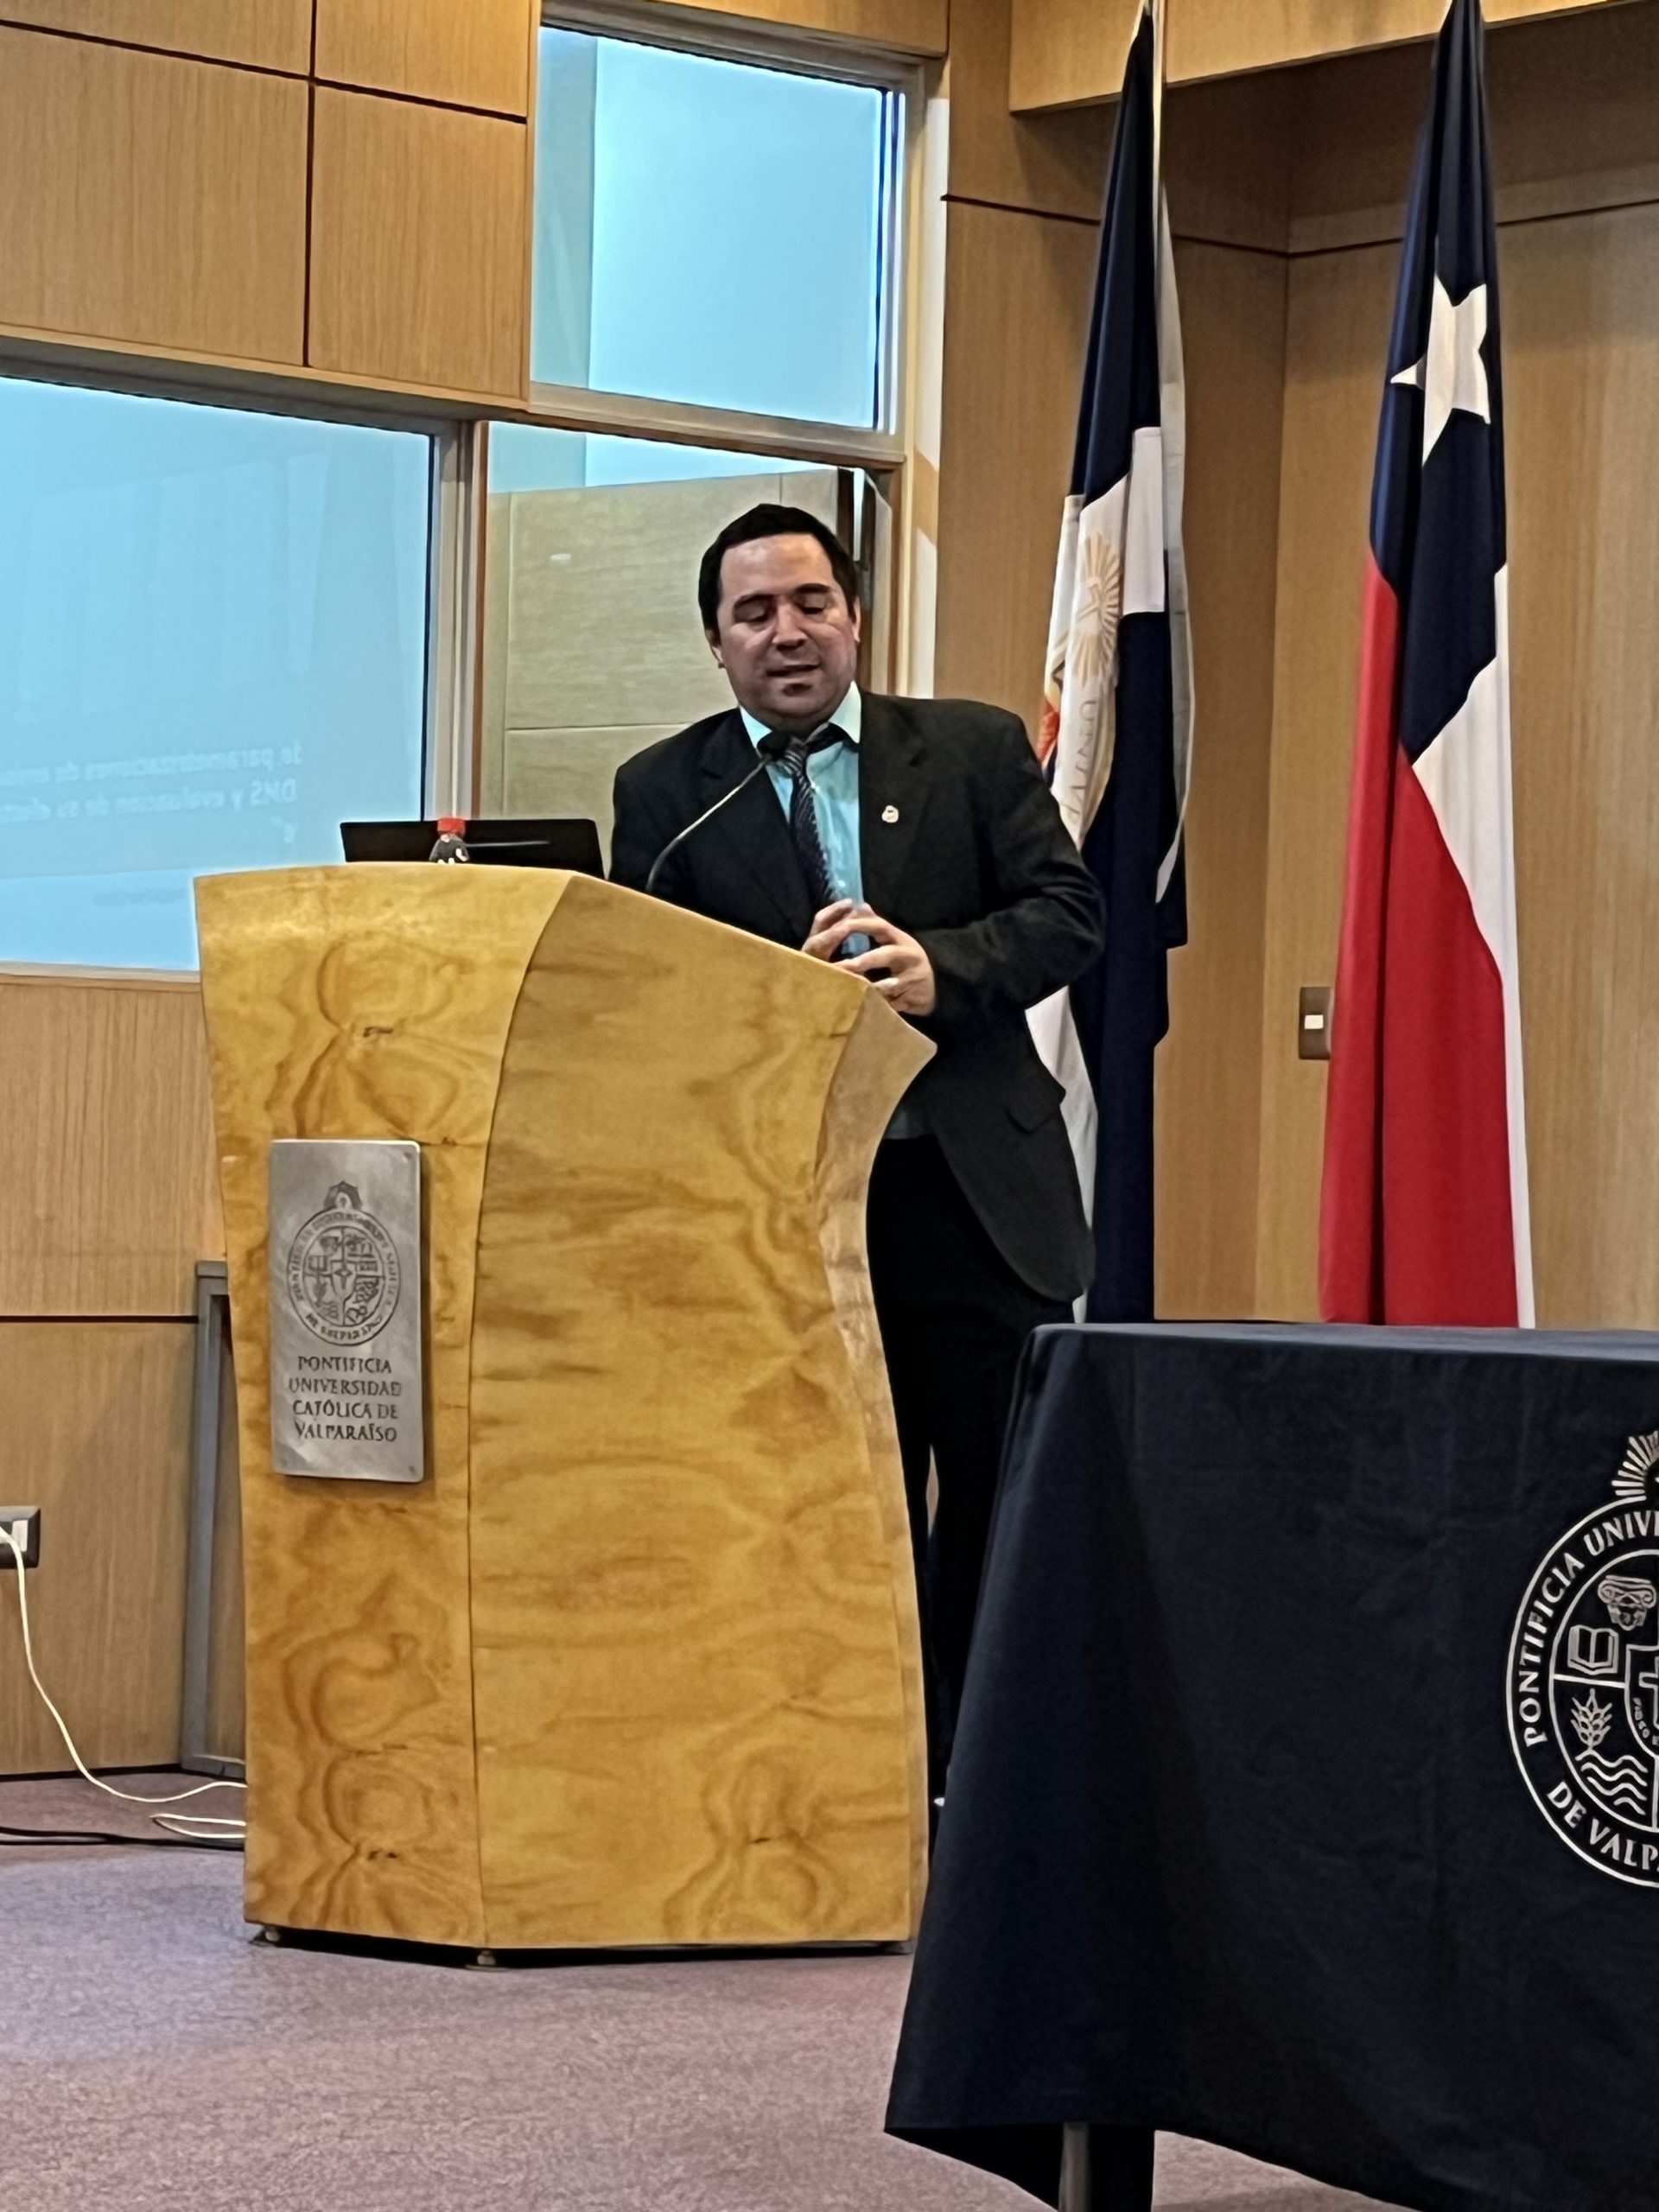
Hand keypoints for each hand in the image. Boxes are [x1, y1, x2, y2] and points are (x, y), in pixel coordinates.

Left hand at [802, 902, 935, 1015]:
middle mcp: (909, 955)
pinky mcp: (914, 997)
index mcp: (901, 939)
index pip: (881, 926)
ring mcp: (913, 977)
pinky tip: (863, 1007)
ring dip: (869, 987)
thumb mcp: (895, 939)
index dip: (862, 924)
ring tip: (849, 990)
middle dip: (863, 961)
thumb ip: (876, 924)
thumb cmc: (906, 960)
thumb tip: (861, 905)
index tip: (842, 926)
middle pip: (886, 955)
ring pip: (890, 983)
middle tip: (839, 967)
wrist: (936, 985)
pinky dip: (879, 1005)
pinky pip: (894, 1002)